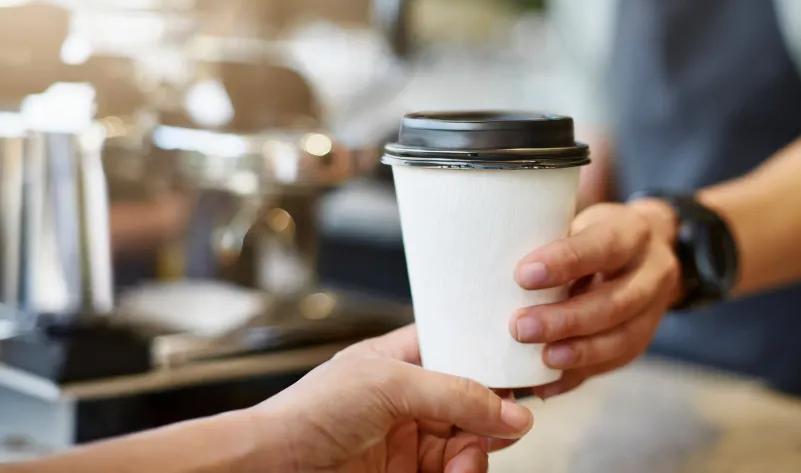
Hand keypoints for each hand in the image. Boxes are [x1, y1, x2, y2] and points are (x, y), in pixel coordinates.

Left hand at [252, 326, 533, 472]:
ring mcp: (410, 439)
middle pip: (474, 402)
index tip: (522, 373)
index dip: (491, 360)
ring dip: (478, 453)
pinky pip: (454, 472)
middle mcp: (410, 397)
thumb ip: (456, 395)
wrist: (270, 469)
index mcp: (402, 358)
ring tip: (467, 462)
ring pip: (470, 443)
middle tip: (507, 425)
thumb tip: (512, 411)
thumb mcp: (391, 385)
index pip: (459, 349)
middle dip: (492, 415)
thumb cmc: (310, 413)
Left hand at [508, 201, 681, 397]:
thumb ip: (547, 236)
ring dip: (577, 353)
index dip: (566, 262)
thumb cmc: (593, 231)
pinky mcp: (641, 340)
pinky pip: (611, 364)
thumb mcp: (578, 218)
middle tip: (519, 327)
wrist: (645, 248)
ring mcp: (654, 311)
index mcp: (633, 232)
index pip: (604, 246)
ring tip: (539, 359)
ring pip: (621, 339)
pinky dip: (576, 376)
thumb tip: (486, 258)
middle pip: (615, 302)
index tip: (523, 275)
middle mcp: (652, 271)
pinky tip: (545, 385)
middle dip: (566, 319)